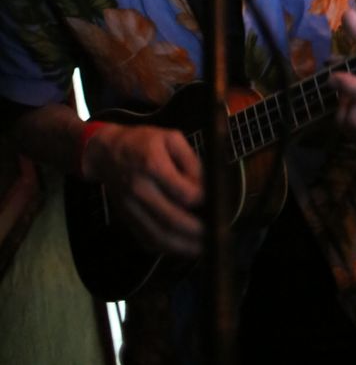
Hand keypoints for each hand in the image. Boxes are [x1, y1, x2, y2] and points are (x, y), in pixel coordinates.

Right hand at [81, 123, 203, 257]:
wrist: (107, 152)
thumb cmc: (143, 142)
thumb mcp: (171, 138)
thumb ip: (191, 161)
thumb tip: (206, 186)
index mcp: (153, 164)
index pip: (183, 193)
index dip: (203, 201)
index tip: (216, 203)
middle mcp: (140, 189)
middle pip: (171, 220)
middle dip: (197, 232)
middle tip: (216, 233)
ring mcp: (131, 207)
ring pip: (158, 236)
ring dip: (183, 247)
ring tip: (203, 247)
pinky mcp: (127, 219)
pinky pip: (147, 240)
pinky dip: (167, 248)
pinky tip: (183, 246)